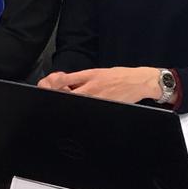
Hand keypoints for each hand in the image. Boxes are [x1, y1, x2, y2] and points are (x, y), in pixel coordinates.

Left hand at [38, 66, 159, 103]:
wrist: (138, 80)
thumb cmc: (119, 76)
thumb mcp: (98, 72)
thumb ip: (83, 78)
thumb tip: (68, 85)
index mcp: (89, 75)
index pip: (65, 79)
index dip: (54, 85)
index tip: (49, 90)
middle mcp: (91, 86)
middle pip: (69, 95)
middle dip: (60, 99)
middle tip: (53, 106)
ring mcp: (98, 96)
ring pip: (79, 103)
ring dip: (70, 108)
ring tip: (67, 112)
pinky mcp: (106, 104)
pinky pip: (91, 109)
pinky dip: (85, 113)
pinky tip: (84, 116)